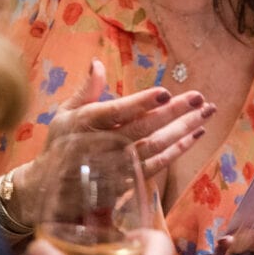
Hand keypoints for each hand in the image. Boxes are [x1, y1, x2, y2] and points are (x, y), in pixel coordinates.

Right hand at [12, 59, 215, 221]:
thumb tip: (98, 63)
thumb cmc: (60, 144)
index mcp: (85, 123)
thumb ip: (86, 90)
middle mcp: (102, 145)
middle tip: (199, 98)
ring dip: (183, 130)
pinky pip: (157, 166)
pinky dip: (178, 151)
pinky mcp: (127, 181)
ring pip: (155, 147)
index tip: (165, 92)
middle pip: (143, 128)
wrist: (48, 191)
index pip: (117, 112)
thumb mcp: (65, 114)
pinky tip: (196, 136)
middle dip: (174, 113)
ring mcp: (117, 166)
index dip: (141, 103)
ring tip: (206, 113)